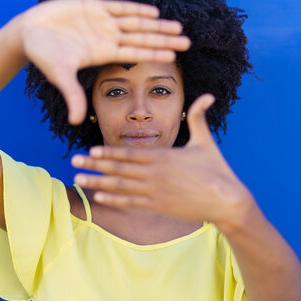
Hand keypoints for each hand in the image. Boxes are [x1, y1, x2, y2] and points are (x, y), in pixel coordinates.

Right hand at [13, 0, 190, 124]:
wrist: (28, 32)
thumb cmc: (43, 54)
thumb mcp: (59, 75)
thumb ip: (72, 95)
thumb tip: (77, 122)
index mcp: (103, 53)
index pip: (135, 54)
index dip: (155, 53)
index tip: (174, 56)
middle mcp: (107, 38)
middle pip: (142, 38)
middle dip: (164, 39)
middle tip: (187, 41)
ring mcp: (102, 21)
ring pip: (136, 22)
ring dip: (156, 24)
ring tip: (177, 26)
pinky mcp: (94, 6)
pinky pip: (120, 7)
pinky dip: (136, 8)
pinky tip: (153, 12)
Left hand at [71, 94, 254, 225]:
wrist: (227, 201)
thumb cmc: (217, 169)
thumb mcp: (206, 140)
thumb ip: (199, 117)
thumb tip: (207, 95)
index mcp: (164, 156)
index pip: (130, 153)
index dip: (109, 152)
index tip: (91, 150)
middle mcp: (155, 174)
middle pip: (118, 168)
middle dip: (95, 164)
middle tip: (74, 160)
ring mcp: (155, 192)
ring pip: (120, 186)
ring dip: (97, 182)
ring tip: (78, 178)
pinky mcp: (158, 206)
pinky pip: (131, 203)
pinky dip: (114, 200)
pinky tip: (99, 196)